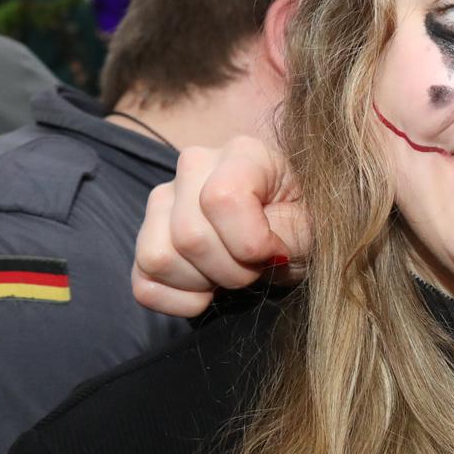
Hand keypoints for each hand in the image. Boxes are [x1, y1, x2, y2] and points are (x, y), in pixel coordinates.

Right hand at [131, 136, 308, 317]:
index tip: (276, 253)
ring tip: (231, 272)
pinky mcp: (145, 236)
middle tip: (256, 268)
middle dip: (232, 270)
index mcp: (243, 153)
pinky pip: (143, 284)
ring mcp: (162, 200)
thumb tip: (249, 253)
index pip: (221, 199)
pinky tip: (208, 289)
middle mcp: (194, 166)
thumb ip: (285, 236)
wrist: (287, 239)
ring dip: (203, 283)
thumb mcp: (309, 230)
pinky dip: (179, 299)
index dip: (251, 242)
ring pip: (158, 258)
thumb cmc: (301, 228)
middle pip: (190, 236)